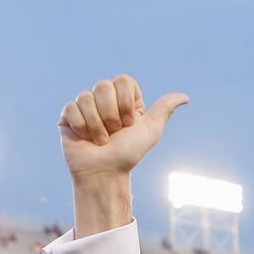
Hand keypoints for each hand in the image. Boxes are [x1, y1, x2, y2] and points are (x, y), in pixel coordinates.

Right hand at [58, 75, 188, 183]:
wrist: (105, 173)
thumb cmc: (128, 155)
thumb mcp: (151, 131)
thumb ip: (164, 109)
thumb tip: (185, 97)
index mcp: (124, 100)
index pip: (123, 80)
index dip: (126, 102)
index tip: (129, 123)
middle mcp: (104, 100)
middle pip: (103, 85)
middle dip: (111, 114)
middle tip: (114, 133)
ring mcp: (85, 106)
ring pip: (86, 97)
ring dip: (97, 125)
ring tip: (100, 141)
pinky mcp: (68, 115)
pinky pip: (71, 108)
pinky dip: (81, 127)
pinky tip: (85, 139)